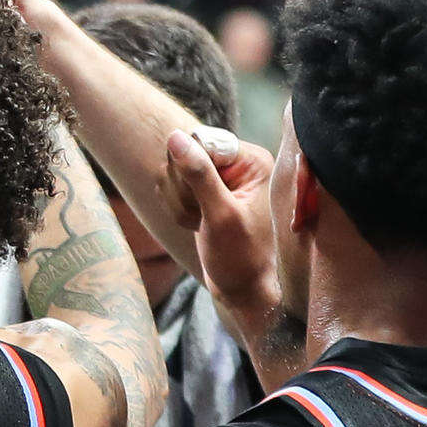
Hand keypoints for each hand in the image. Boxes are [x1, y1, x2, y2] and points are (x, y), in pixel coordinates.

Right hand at [170, 126, 280, 313]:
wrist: (242, 289)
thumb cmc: (240, 257)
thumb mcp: (219, 215)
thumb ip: (198, 174)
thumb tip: (175, 137)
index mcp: (252, 161)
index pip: (200, 142)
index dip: (190, 171)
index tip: (202, 201)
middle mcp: (238, 164)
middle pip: (184, 156)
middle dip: (184, 192)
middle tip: (202, 218)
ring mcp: (222, 178)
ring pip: (174, 174)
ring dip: (180, 204)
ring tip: (201, 224)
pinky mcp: (207, 192)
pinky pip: (174, 189)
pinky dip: (179, 210)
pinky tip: (196, 225)